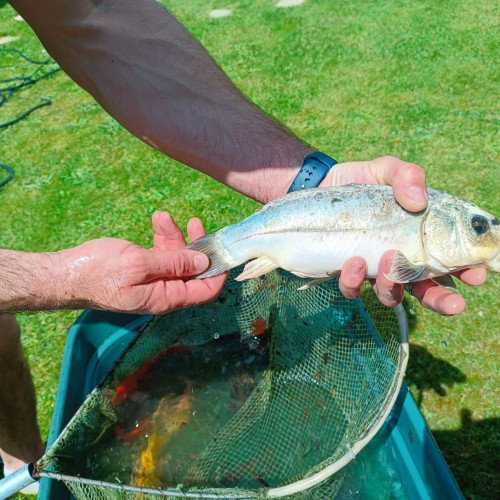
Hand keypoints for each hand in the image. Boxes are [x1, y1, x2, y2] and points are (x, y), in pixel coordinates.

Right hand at [60, 212, 226, 313]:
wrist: (65, 273)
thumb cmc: (98, 272)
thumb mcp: (139, 264)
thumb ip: (174, 264)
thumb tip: (204, 262)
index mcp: (166, 298)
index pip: (205, 291)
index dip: (218, 272)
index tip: (222, 249)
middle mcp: (163, 291)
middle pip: (193, 271)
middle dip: (197, 246)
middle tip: (195, 222)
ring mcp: (153, 280)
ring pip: (177, 258)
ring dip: (174, 236)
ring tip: (162, 216)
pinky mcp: (142, 268)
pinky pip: (161, 253)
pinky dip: (161, 237)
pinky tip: (157, 219)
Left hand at [322, 156, 486, 314]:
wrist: (317, 186)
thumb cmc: (358, 180)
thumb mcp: (384, 169)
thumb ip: (406, 176)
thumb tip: (418, 200)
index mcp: (419, 236)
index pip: (451, 259)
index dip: (468, 270)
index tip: (476, 274)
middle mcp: (400, 258)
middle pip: (427, 289)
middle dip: (442, 299)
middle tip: (454, 303)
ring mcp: (373, 269)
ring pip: (392, 294)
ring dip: (394, 286)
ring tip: (389, 259)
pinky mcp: (345, 273)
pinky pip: (353, 289)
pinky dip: (355, 282)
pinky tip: (352, 262)